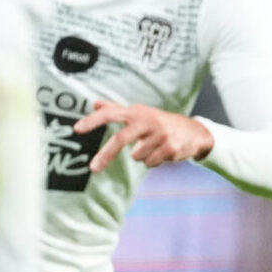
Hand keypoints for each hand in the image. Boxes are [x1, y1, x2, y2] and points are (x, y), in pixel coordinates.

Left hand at [75, 101, 214, 172]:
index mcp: (137, 112)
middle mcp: (147, 120)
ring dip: (142, 156)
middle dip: (106, 155)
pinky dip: (154, 161)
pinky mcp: (170, 148)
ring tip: (154, 148)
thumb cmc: (160, 122)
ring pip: (137, 156)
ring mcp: (160, 134)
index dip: (93, 120)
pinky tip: (163, 152)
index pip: (111, 114)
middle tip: (93, 168)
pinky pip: (150, 163)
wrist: (194, 132)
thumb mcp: (140, 113)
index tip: (77, 129)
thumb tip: (95, 103)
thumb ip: (116, 109)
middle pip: (121, 139)